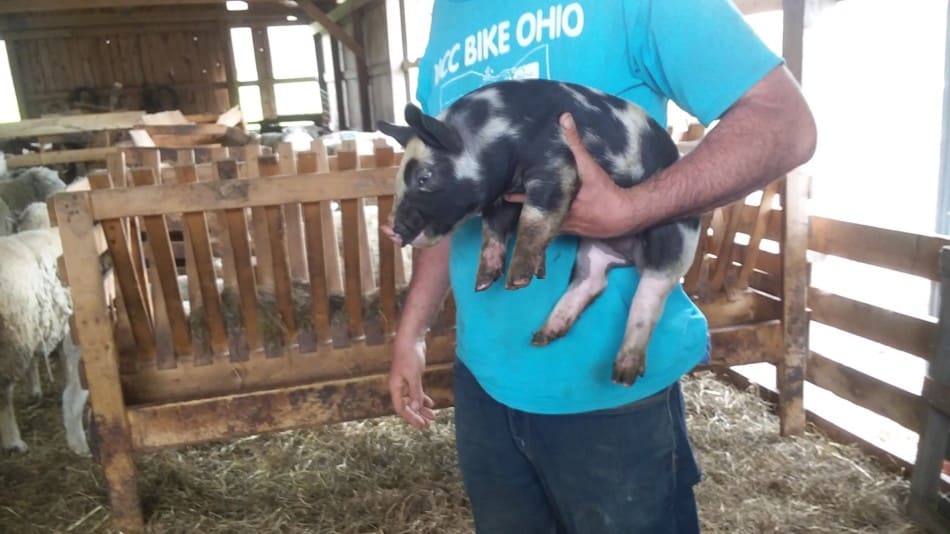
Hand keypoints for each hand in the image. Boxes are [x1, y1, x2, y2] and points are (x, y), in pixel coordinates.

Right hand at [388, 337, 435, 428]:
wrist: (410, 339)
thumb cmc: (409, 355)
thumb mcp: (414, 375)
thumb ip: (415, 392)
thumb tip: (415, 408)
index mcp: (396, 387)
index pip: (401, 408)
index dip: (411, 418)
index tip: (422, 425)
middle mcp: (399, 386)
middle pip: (407, 406)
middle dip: (417, 416)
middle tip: (428, 425)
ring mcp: (405, 382)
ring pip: (413, 400)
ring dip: (421, 409)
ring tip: (432, 417)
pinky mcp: (412, 376)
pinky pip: (417, 392)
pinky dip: (423, 398)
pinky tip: (431, 404)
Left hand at [505, 113, 635, 237]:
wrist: (623, 215)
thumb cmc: (603, 190)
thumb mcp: (588, 165)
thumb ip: (575, 142)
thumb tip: (564, 117)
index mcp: (555, 199)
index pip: (527, 197)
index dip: (512, 194)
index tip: (500, 189)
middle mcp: (555, 215)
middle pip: (530, 211)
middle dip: (517, 204)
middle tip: (500, 197)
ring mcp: (561, 225)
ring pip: (540, 220)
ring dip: (530, 214)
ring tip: (514, 208)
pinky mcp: (569, 231)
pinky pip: (552, 226)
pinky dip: (545, 221)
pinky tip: (540, 218)